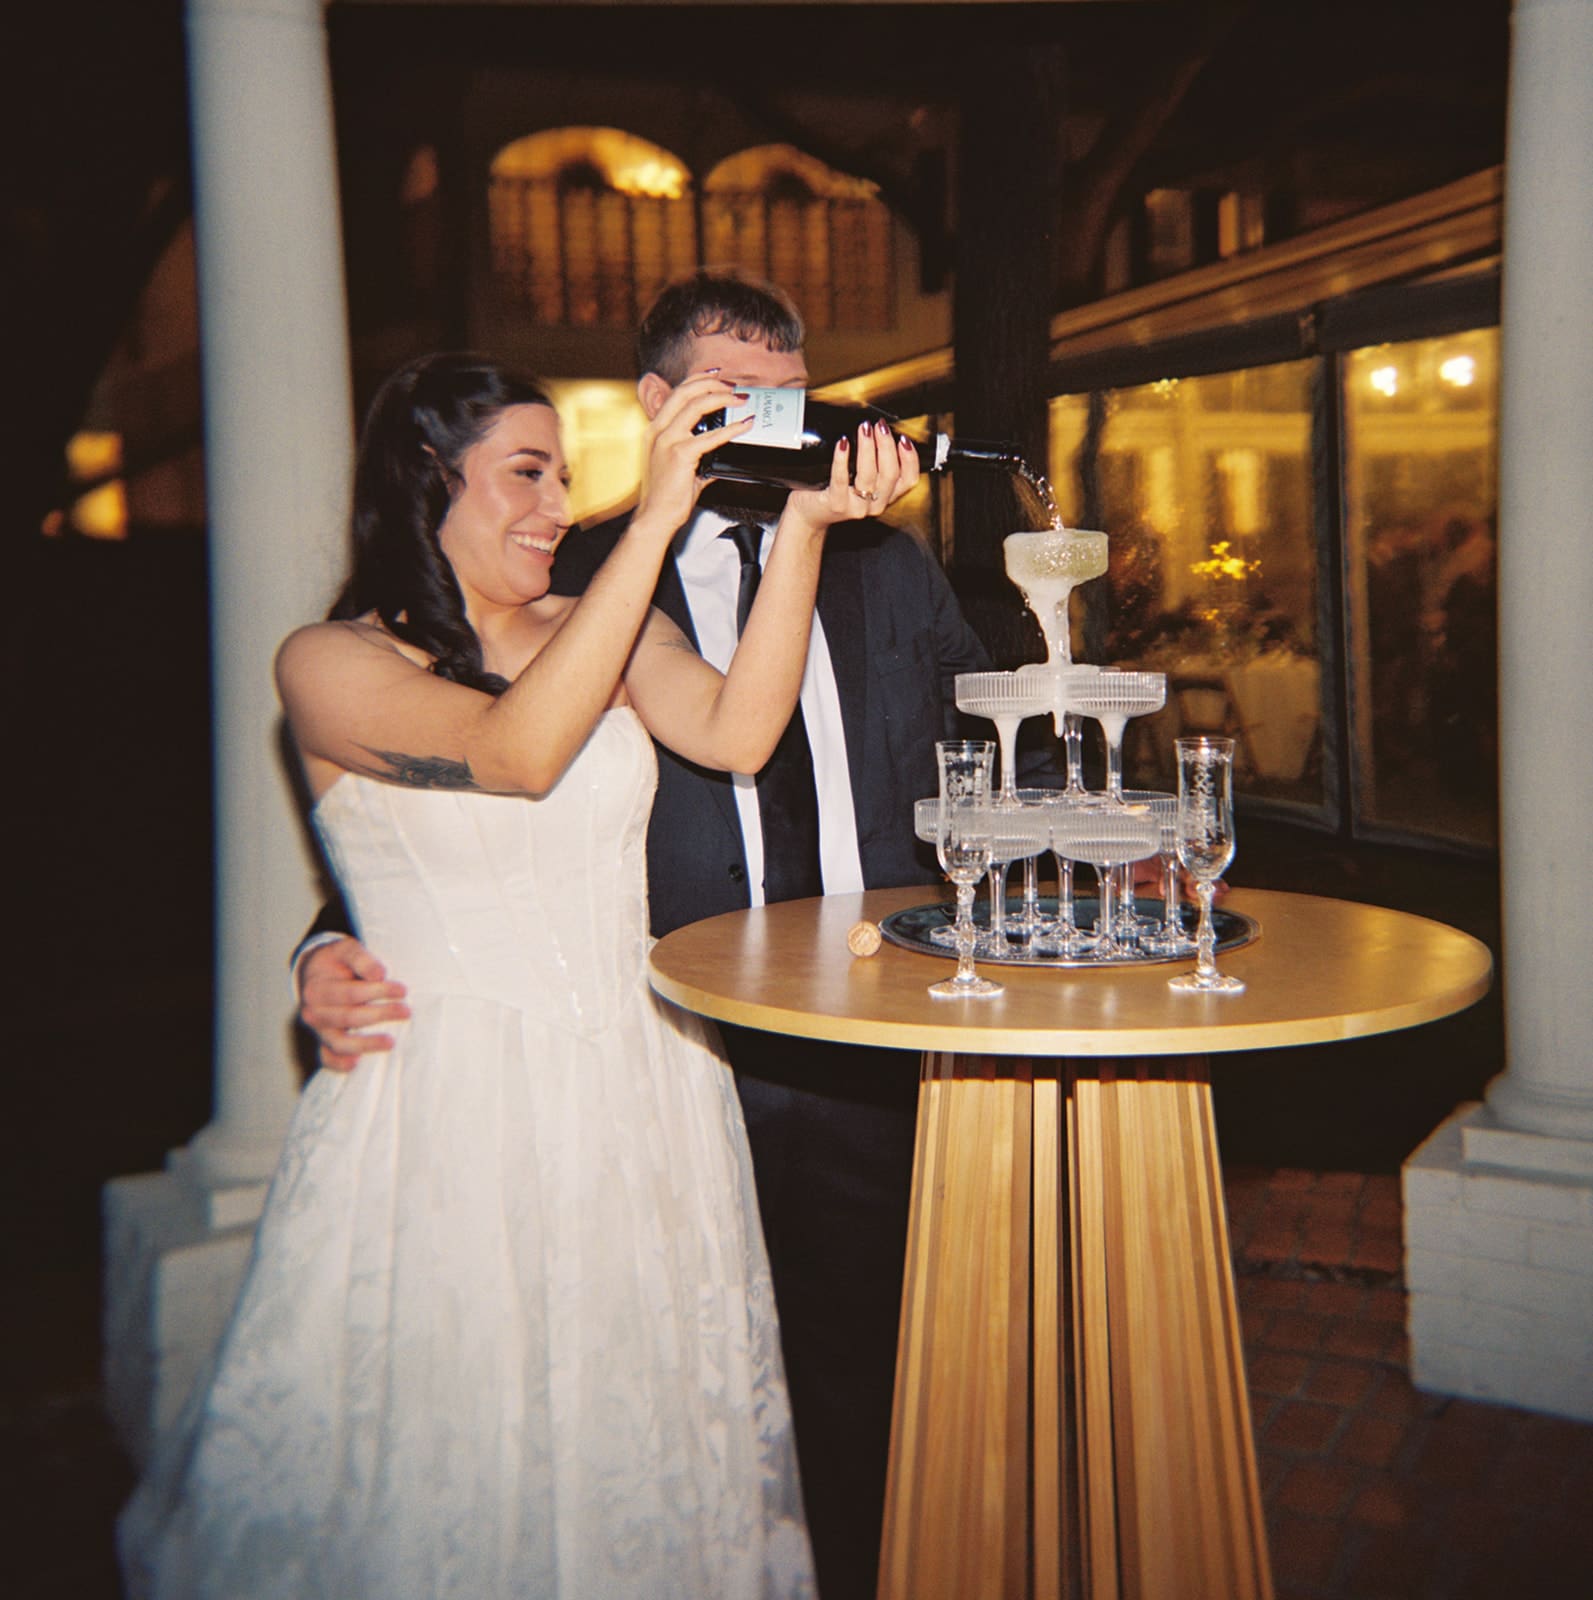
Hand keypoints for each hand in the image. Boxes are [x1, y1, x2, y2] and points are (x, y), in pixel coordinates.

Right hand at [298, 936, 409, 1073]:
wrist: (315, 972)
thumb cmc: (336, 961)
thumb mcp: (345, 949)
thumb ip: (361, 958)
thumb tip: (379, 974)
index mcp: (317, 988)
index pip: (350, 993)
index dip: (377, 992)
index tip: (402, 990)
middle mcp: (314, 1011)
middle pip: (348, 1017)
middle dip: (380, 1015)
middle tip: (406, 1012)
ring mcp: (318, 1030)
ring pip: (339, 1042)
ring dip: (366, 1044)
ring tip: (391, 1042)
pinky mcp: (323, 1042)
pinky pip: (327, 1058)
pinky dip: (340, 1064)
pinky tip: (357, 1064)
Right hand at [634, 372, 750, 536]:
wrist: (655, 518)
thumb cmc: (666, 497)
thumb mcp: (681, 469)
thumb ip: (699, 457)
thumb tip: (720, 454)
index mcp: (656, 430)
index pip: (676, 393)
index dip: (698, 380)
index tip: (717, 377)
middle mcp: (658, 430)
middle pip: (685, 391)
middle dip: (712, 383)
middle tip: (733, 385)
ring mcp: (667, 441)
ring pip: (696, 405)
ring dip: (722, 398)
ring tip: (740, 399)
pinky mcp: (680, 455)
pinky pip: (710, 436)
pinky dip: (731, 429)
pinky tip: (744, 426)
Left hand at [782, 419, 920, 534]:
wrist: (811, 514)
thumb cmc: (835, 491)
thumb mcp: (862, 480)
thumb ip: (876, 464)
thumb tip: (881, 431)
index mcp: (886, 496)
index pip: (908, 479)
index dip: (910, 458)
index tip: (903, 438)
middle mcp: (875, 504)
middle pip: (890, 474)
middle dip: (886, 445)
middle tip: (879, 426)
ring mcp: (856, 507)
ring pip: (869, 475)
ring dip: (868, 448)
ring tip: (864, 429)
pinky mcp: (836, 504)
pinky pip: (840, 479)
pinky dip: (842, 459)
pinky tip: (843, 444)